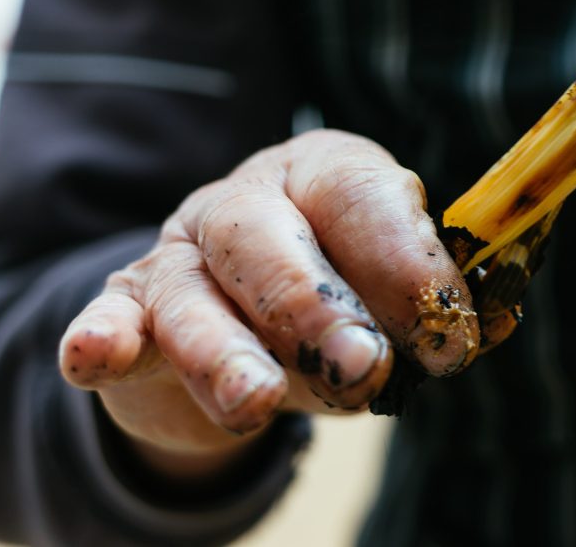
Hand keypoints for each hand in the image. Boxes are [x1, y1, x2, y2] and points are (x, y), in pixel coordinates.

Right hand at [58, 130, 477, 477]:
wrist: (253, 321)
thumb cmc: (343, 299)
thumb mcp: (392, 300)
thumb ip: (430, 310)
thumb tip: (477, 330)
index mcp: (327, 174)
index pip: (363, 199)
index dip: (407, 266)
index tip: (448, 338)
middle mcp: (247, 201)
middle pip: (267, 238)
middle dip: (316, 306)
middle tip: (363, 366)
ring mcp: (180, 252)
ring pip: (191, 295)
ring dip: (225, 351)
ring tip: (256, 401)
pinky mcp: (126, 308)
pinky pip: (108, 318)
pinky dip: (101, 338)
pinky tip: (99, 355)